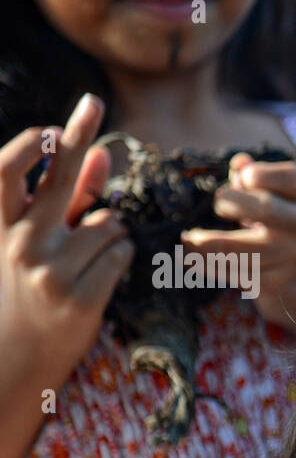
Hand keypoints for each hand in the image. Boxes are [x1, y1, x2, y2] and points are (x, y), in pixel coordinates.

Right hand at [0, 93, 130, 377]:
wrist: (20, 355)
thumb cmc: (29, 288)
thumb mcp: (38, 241)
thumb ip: (70, 198)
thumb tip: (101, 154)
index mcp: (1, 229)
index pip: (5, 174)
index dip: (29, 146)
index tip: (51, 127)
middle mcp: (21, 246)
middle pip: (59, 183)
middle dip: (77, 137)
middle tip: (92, 103)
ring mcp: (51, 274)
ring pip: (110, 223)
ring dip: (114, 232)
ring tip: (92, 255)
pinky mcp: (82, 299)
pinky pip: (123, 254)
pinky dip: (122, 256)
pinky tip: (103, 272)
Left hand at [181, 153, 295, 347]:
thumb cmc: (287, 244)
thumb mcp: (281, 212)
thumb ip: (259, 184)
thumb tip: (239, 162)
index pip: (293, 178)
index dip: (262, 173)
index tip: (242, 179)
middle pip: (265, 208)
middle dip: (231, 202)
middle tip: (219, 204)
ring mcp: (294, 260)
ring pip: (235, 248)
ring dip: (203, 243)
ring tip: (188, 239)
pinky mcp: (277, 286)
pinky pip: (231, 271)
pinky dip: (205, 264)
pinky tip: (192, 259)